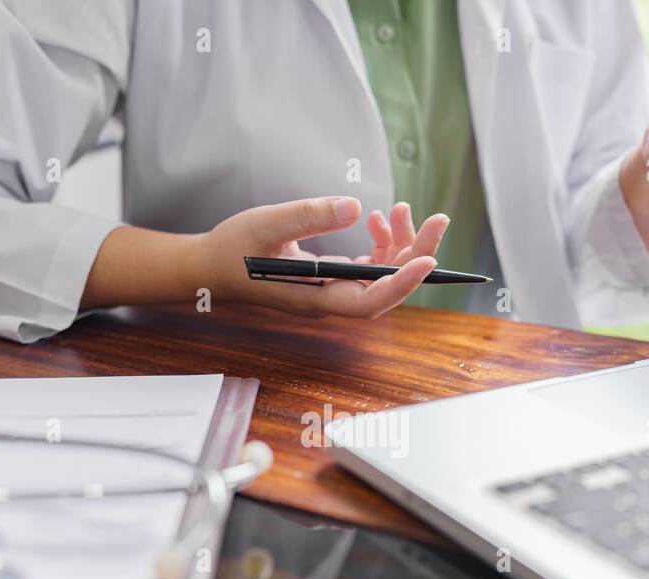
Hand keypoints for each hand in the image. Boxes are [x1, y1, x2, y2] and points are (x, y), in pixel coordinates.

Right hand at [196, 197, 450, 318]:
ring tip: (402, 210)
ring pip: (382, 277)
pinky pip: (368, 268)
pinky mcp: (330, 278)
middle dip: (416, 255)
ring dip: (401, 247)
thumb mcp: (266, 224)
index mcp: (314, 297)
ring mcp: (332, 290)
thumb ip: (309, 215)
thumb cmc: (233, 249)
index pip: (368, 301)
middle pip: (386, 288)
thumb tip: (354, 208)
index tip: (427, 259)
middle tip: (438, 220)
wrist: (210, 266)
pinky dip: (381, 246)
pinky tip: (378, 220)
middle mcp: (329, 299)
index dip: (402, 284)